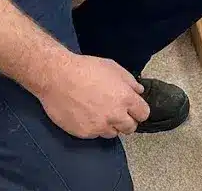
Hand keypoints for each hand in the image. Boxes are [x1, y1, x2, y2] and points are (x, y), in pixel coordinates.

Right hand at [36, 53, 150, 138]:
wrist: (58, 77)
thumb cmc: (86, 69)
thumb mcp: (113, 68)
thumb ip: (130, 82)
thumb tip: (138, 91)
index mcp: (125, 98)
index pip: (143, 114)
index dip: (139, 111)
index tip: (133, 109)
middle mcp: (115, 115)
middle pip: (130, 128)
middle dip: (127, 121)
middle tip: (117, 112)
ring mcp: (99, 126)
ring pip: (113, 133)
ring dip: (110, 125)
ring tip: (100, 112)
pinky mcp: (84, 133)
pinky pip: (95, 135)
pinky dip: (94, 127)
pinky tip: (87, 115)